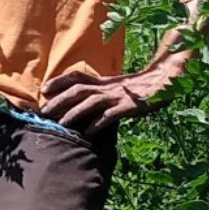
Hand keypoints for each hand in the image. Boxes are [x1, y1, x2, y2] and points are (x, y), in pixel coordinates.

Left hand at [41, 51, 191, 134]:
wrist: (165, 81)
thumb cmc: (138, 88)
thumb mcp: (116, 86)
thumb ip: (100, 90)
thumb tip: (80, 100)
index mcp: (104, 80)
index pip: (77, 77)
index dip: (59, 81)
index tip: (43, 89)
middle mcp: (107, 86)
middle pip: (79, 90)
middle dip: (60, 101)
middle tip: (44, 112)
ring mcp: (117, 96)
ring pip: (91, 102)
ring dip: (74, 113)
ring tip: (60, 125)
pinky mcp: (128, 106)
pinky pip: (110, 115)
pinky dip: (97, 124)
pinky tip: (87, 133)